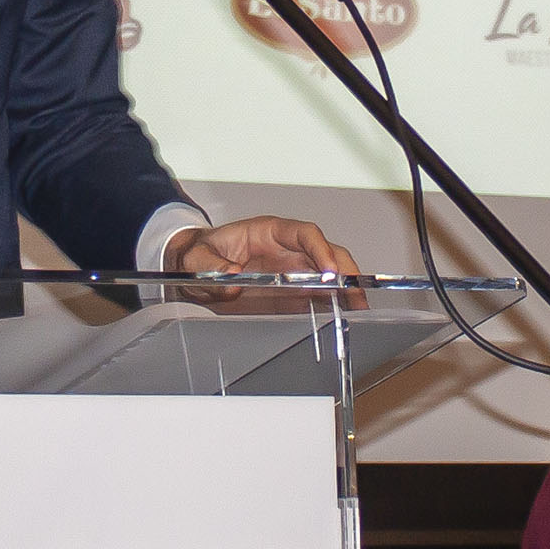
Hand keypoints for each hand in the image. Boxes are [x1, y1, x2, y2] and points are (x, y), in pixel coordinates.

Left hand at [162, 216, 360, 311]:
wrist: (191, 267)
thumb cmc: (198, 255)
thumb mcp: (197, 260)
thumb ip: (212, 268)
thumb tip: (231, 277)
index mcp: (269, 232)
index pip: (305, 234)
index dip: (321, 250)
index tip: (330, 272)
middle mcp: (286, 249)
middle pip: (327, 252)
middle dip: (345, 271)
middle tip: (356, 293)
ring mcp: (292, 270)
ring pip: (329, 273)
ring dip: (345, 289)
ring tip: (358, 309)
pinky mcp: (290, 291)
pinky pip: (318, 294)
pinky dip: (333, 304)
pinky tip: (343, 317)